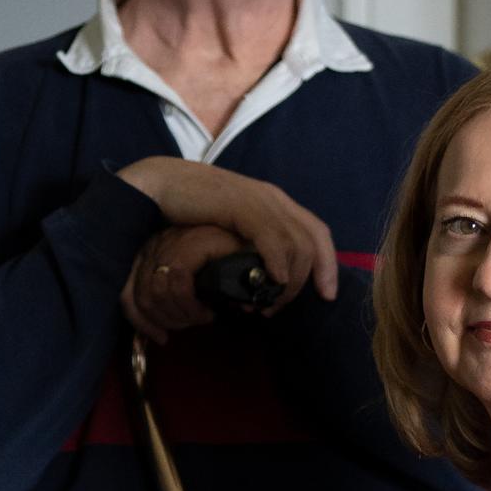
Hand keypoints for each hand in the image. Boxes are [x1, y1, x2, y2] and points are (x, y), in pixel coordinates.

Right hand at [117, 157, 338, 309]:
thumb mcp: (232, 229)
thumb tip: (263, 276)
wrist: (162, 183)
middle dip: (303, 281)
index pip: (317, 233)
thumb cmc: (193, 209)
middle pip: (312, 242)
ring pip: (296, 244)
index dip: (328, 265)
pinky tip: (271, 280)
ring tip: (267, 303)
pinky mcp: (241, 205)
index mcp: (274, 202)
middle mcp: (273, 198)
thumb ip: (252, 245)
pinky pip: (272, 237)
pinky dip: (277, 262)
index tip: (327, 295)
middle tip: (278, 307)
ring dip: (287, 280)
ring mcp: (259, 200)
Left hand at [120, 225, 240, 344]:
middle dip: (167, 320)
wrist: (255, 232)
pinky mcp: (189, 246)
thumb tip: (156, 332)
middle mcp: (156, 244)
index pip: (127, 292)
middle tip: (190, 324)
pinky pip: (178, 283)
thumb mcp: (192, 282)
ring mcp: (171, 243)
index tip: (160, 337)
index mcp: (151, 251)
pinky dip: (190, 305)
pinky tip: (206, 311)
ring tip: (201, 317)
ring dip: (181, 315)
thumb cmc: (225, 258)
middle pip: (143, 296)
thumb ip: (170, 298)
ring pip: (159, 294)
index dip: (140, 321)